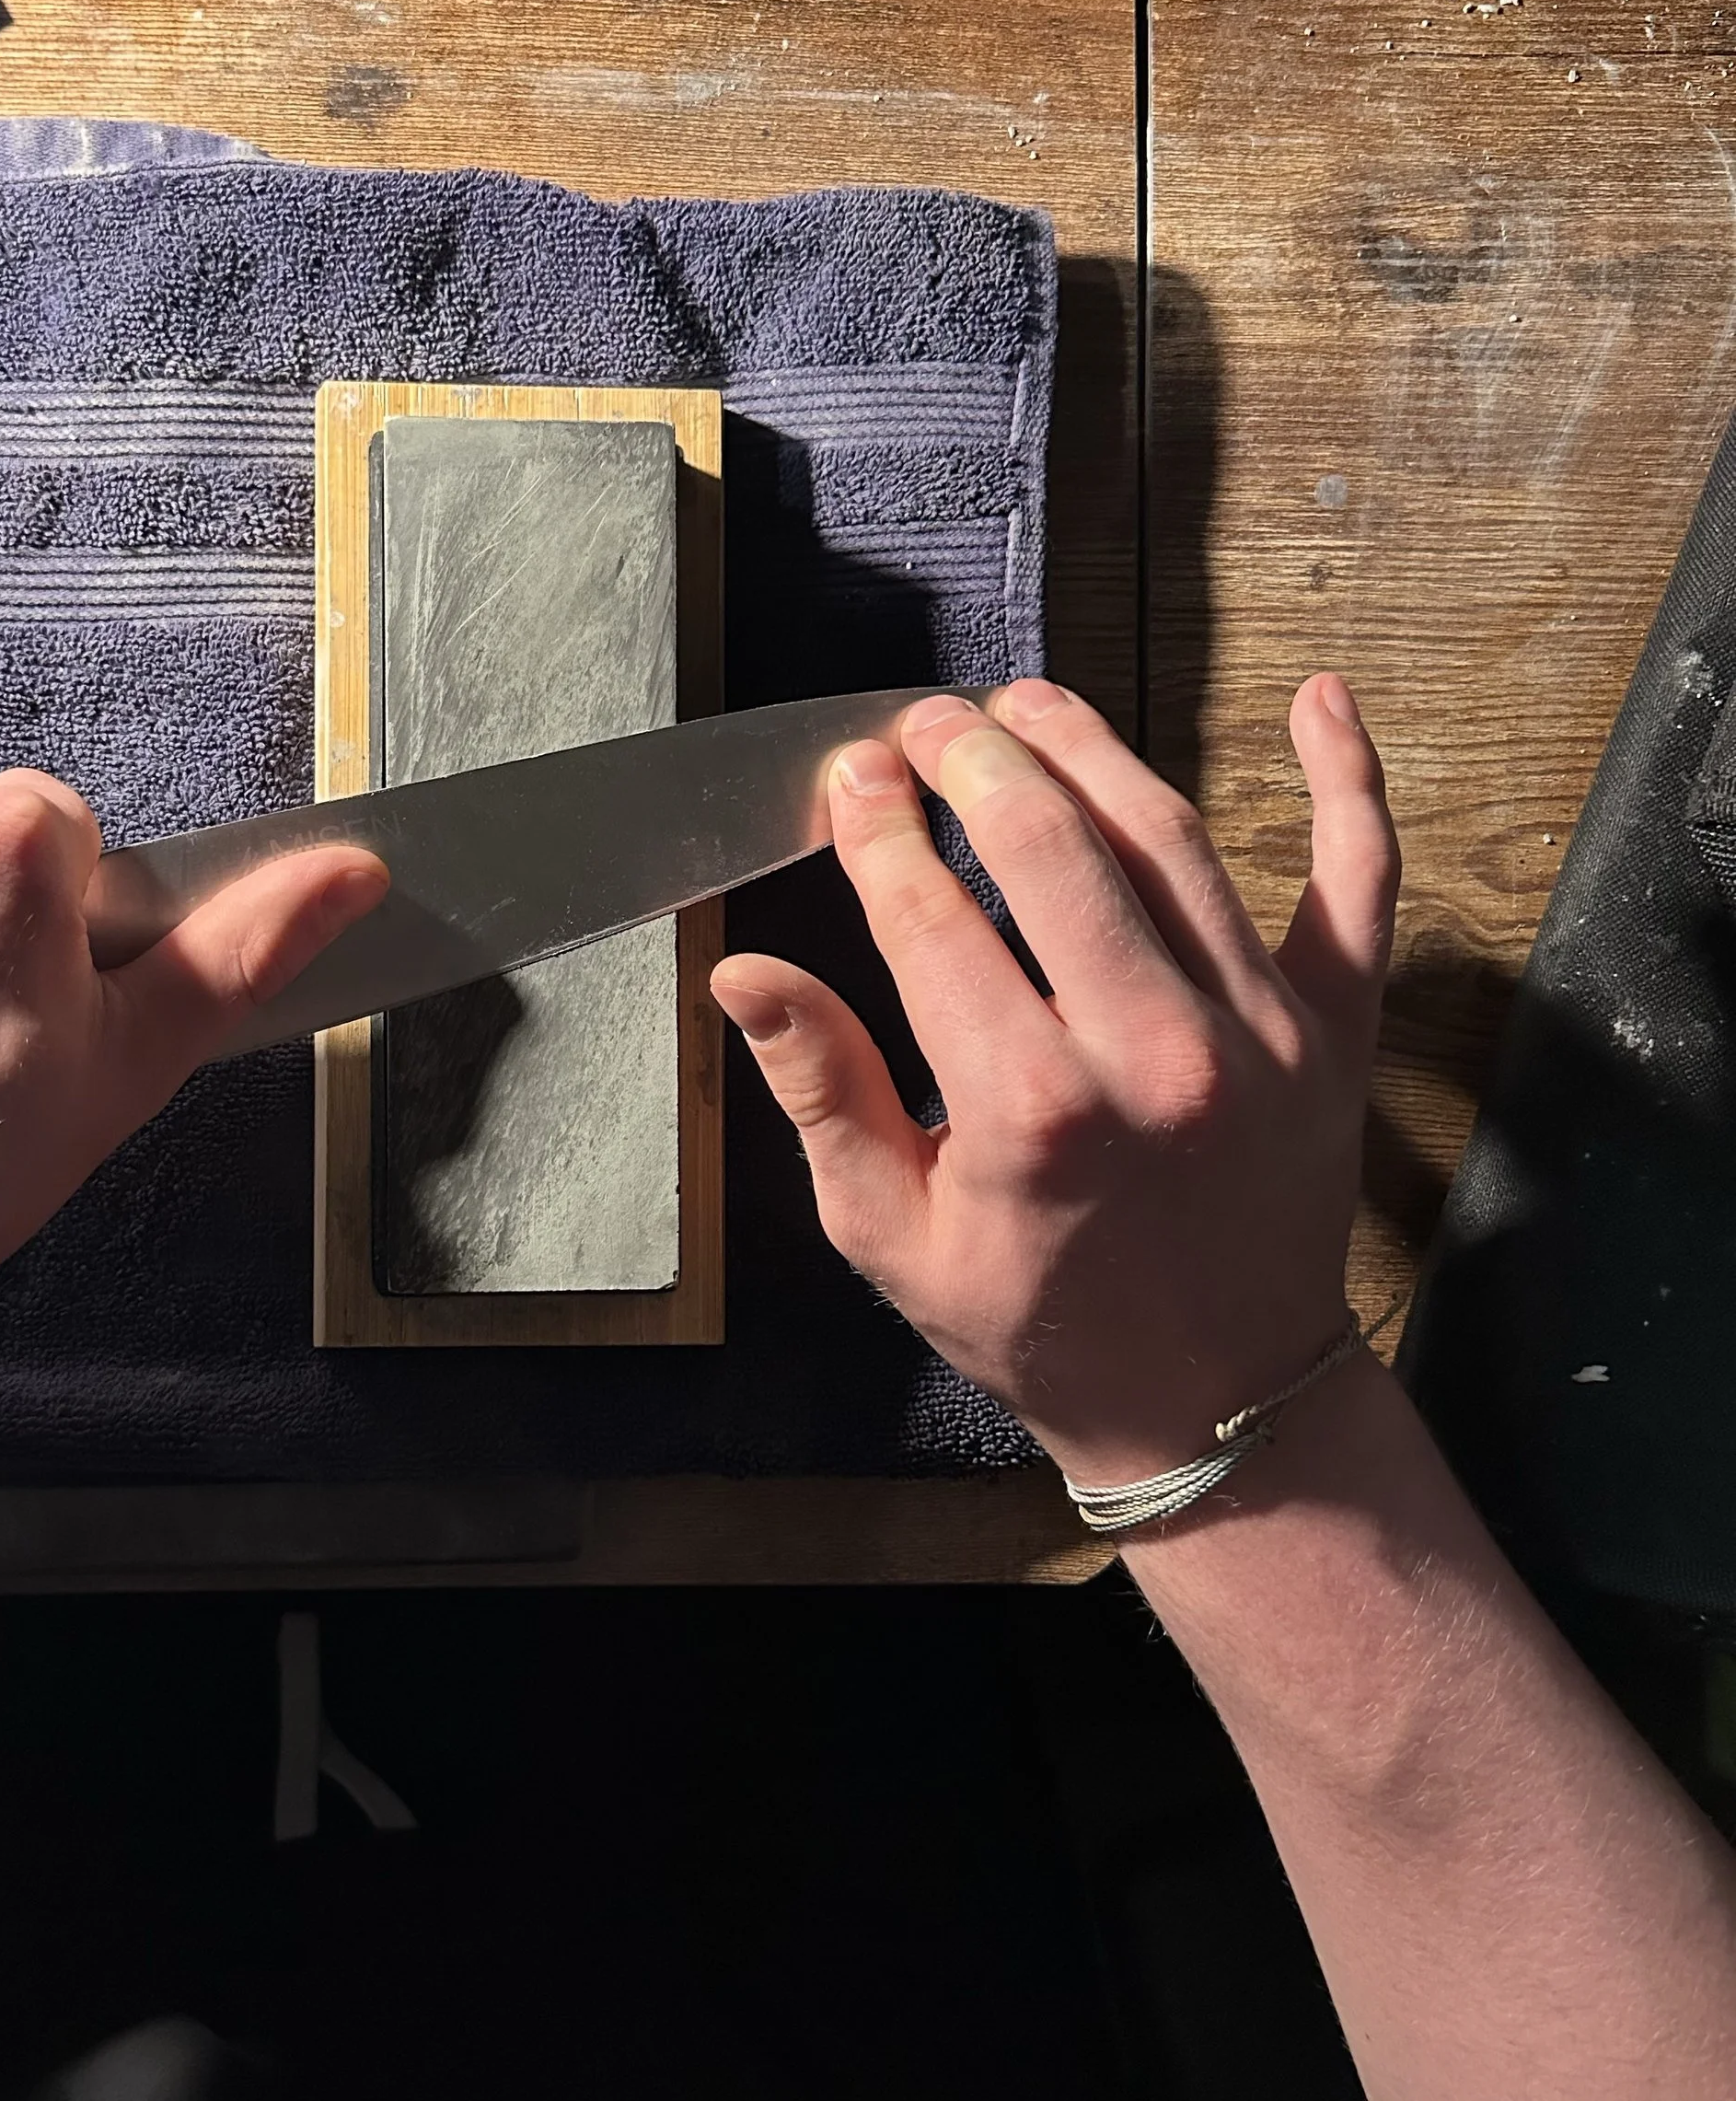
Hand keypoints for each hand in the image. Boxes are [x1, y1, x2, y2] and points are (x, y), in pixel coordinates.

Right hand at [710, 677, 1398, 1489]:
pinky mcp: (1337, 1029)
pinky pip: (1356, 882)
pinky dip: (1345, 782)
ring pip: (1169, 837)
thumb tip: (742, 976)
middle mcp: (1151, 1052)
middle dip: (971, 757)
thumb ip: (824, 1091)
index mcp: (1030, 1109)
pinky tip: (1319, 696)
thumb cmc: (1038, 1322)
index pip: (929, 912)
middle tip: (924, 725)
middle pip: (1047, 843)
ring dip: (1091, 747)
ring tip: (1024, 704)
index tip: (850, 780)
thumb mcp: (893, 1232)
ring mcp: (1260, 1031)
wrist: (1216, 1404)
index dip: (877, 827)